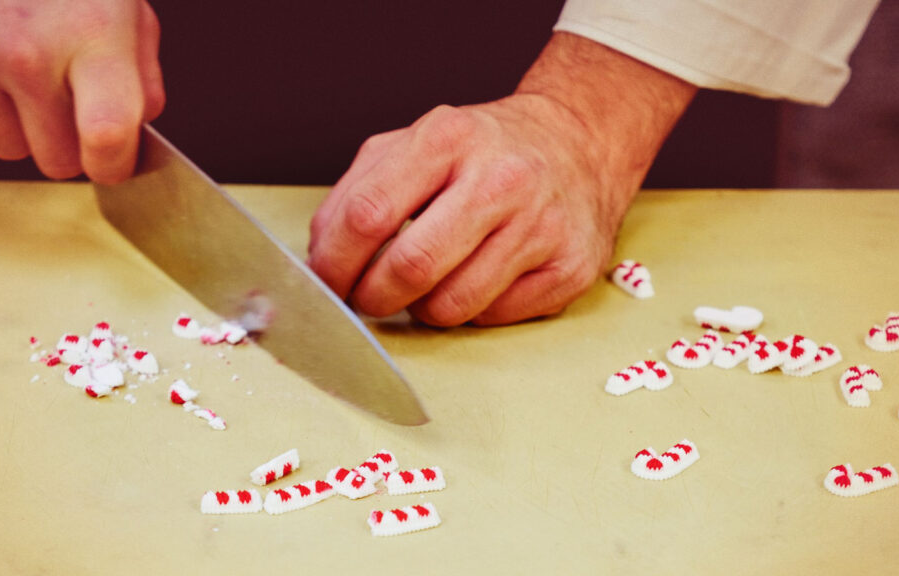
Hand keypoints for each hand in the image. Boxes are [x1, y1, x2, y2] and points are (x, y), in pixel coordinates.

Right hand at [0, 0, 163, 183]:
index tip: (115, 161)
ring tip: (28, 74)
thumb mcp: (130, 16)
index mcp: (92, 38)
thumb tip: (133, 137)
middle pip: (57, 161)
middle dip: (70, 144)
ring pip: (10, 150)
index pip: (106, 137)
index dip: (115, 164)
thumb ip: (142, 83)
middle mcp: (27, 53)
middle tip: (71, 103)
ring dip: (24, 126)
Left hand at [308, 33, 694, 325]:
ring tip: (427, 284)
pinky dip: (470, 311)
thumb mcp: (416, 143)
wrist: (578, 144)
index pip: (367, 215)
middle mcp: (500, 179)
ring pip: (451, 306)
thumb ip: (359, 190)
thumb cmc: (483, 152)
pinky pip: (492, 318)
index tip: (324, 283)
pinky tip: (477, 279)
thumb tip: (321, 256)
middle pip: (410, 268)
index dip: (333, 262)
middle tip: (366, 298)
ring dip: (422, 308)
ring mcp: (541, 226)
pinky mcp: (569, 268)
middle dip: (372, 298)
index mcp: (447, 139)